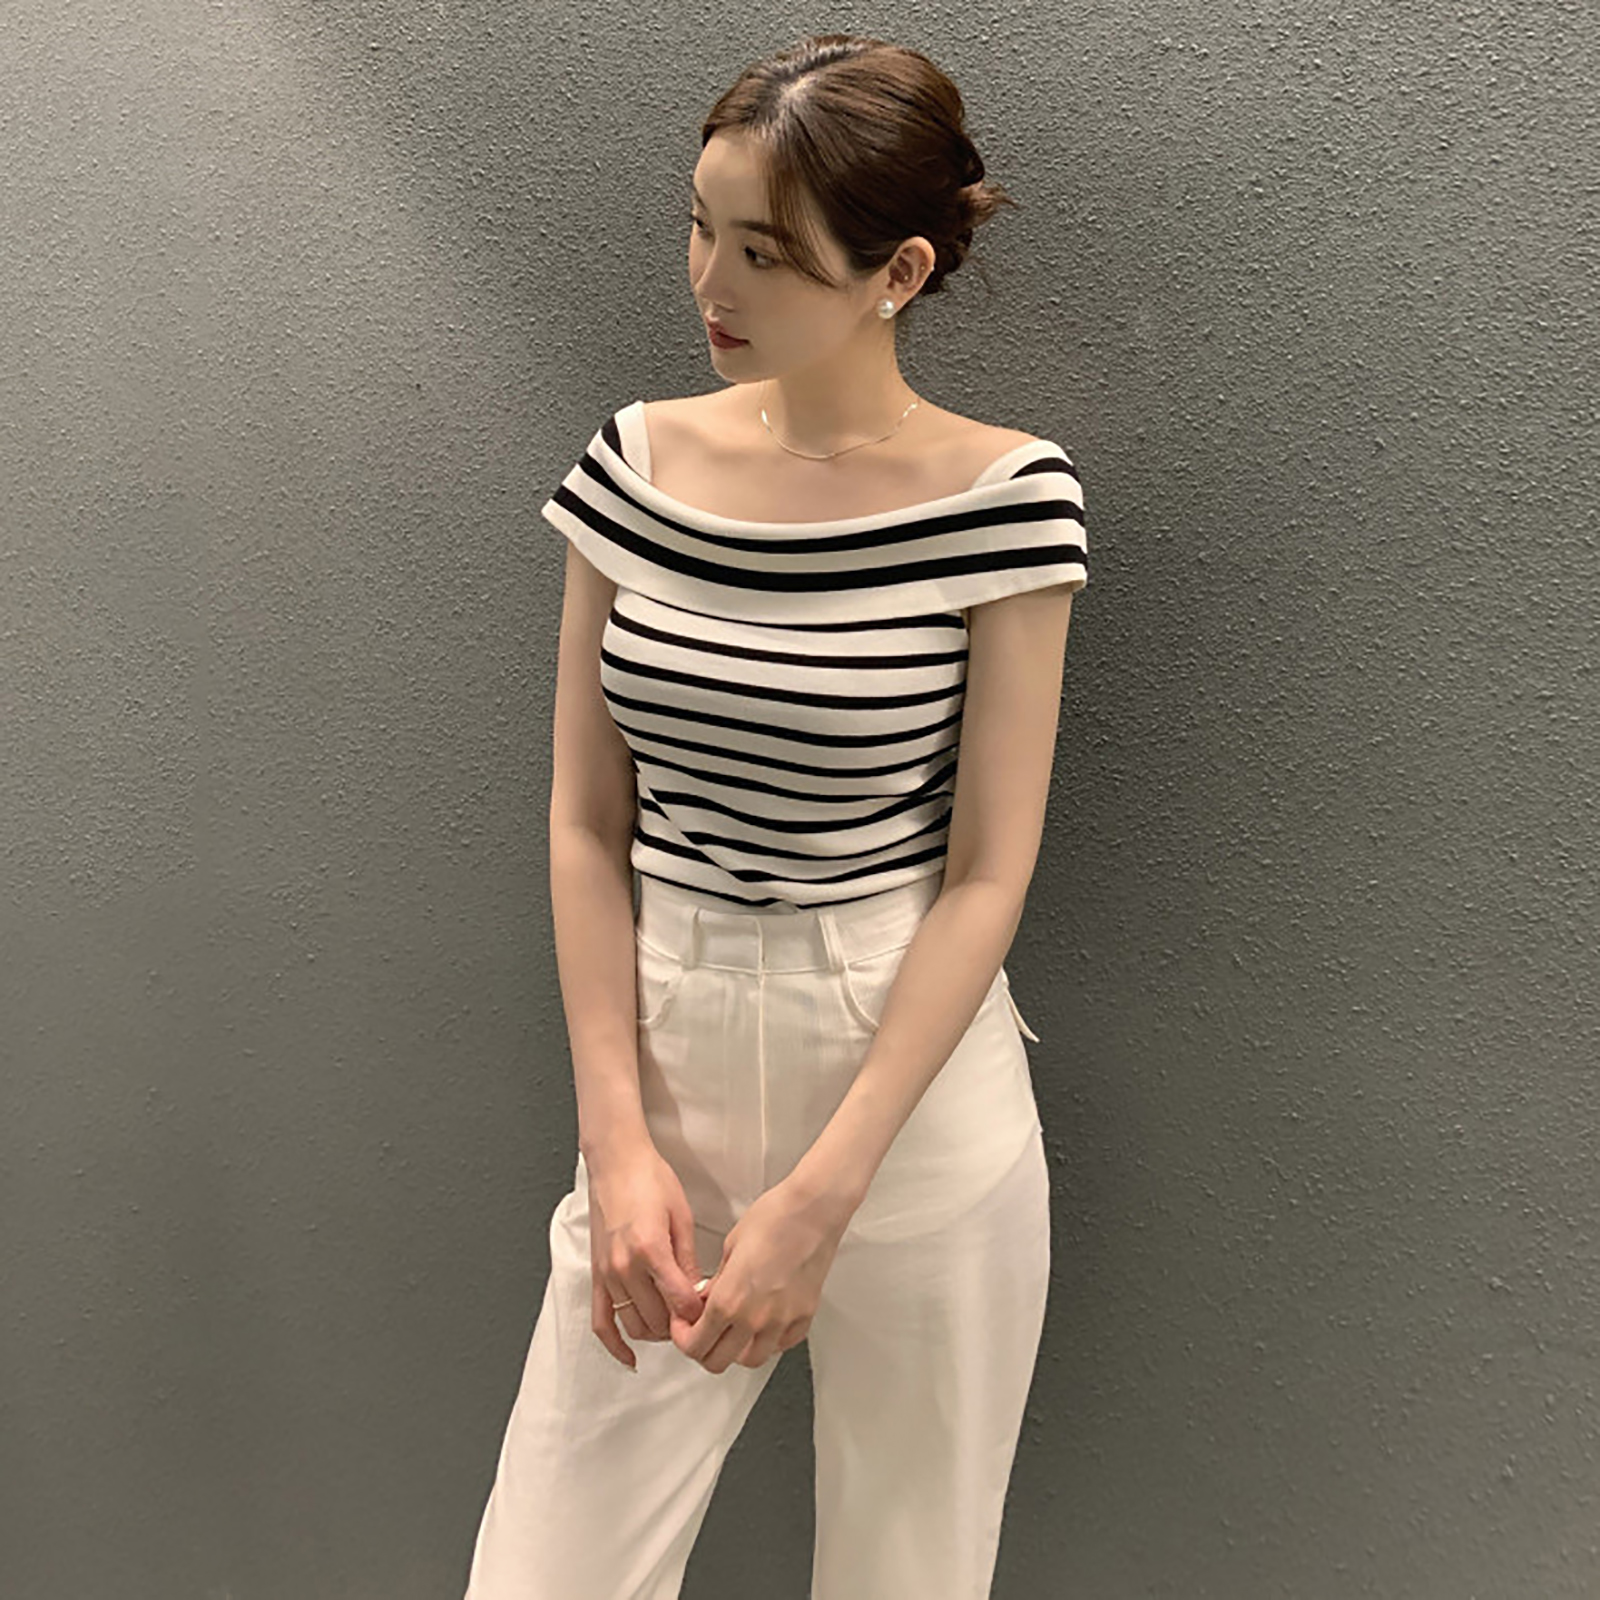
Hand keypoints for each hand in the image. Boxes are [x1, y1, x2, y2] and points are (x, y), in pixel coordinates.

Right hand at [587, 1142, 709, 1370]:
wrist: (616, 1162)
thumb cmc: (650, 1180)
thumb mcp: (681, 1217)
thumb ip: (688, 1261)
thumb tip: (698, 1293)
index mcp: (650, 1250)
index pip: (679, 1303)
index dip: (699, 1313)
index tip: (711, 1311)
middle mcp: (624, 1267)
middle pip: (657, 1320)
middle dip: (680, 1326)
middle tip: (696, 1319)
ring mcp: (607, 1274)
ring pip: (633, 1326)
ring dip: (656, 1333)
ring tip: (674, 1325)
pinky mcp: (595, 1275)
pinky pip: (601, 1322)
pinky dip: (614, 1346)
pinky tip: (630, 1358)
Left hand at [669, 1178, 851, 1374]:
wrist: (813, 1211)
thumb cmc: (774, 1218)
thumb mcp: (730, 1247)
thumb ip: (716, 1282)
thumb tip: (705, 1300)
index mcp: (728, 1301)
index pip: (694, 1345)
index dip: (683, 1339)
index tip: (683, 1328)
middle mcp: (754, 1319)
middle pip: (718, 1361)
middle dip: (704, 1349)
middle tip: (702, 1332)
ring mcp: (781, 1323)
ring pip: (751, 1360)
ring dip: (736, 1351)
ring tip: (733, 1330)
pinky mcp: (803, 1318)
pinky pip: (780, 1346)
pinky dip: (767, 1342)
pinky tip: (763, 1323)